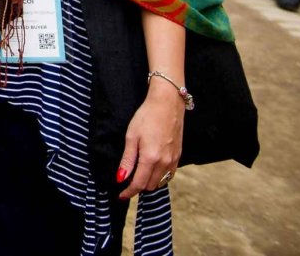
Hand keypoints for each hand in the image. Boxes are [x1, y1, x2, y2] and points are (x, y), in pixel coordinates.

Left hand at [117, 83, 184, 199]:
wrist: (168, 104)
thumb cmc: (146, 117)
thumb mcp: (131, 136)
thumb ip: (128, 159)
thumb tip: (121, 178)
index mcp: (151, 158)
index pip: (139, 183)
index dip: (129, 192)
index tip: (121, 195)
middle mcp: (164, 162)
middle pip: (151, 185)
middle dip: (138, 187)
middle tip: (127, 181)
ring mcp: (174, 160)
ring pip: (161, 181)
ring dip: (149, 183)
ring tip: (138, 175)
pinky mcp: (179, 156)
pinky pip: (169, 174)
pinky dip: (160, 176)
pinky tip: (151, 169)